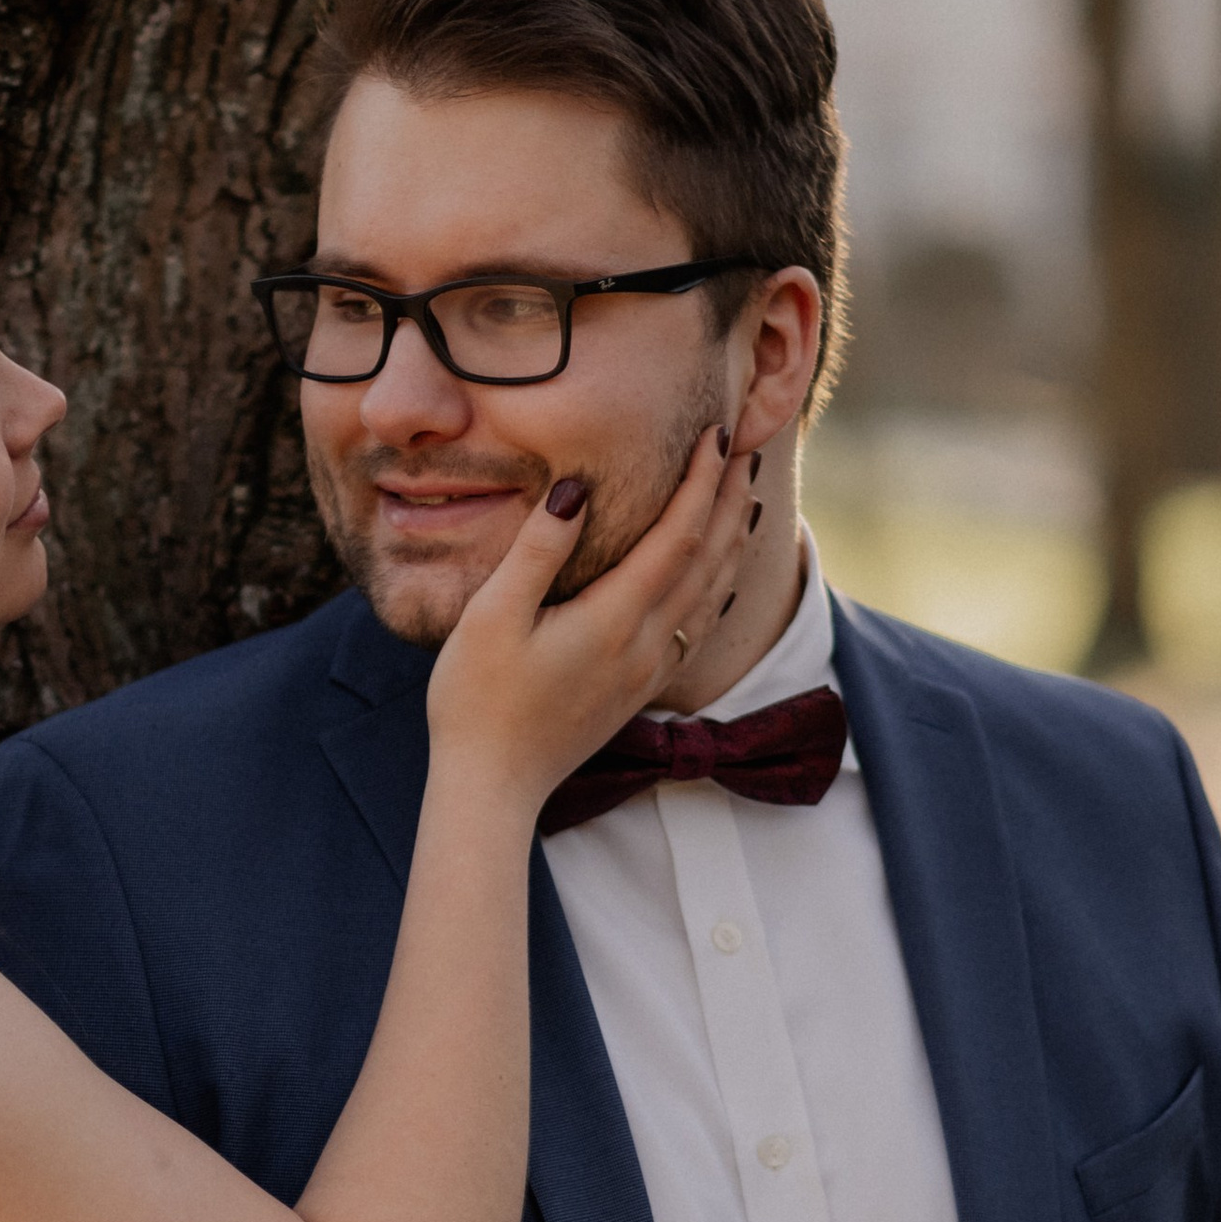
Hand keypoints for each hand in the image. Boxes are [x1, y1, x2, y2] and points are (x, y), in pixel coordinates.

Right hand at [424, 426, 752, 812]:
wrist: (492, 786)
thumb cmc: (477, 701)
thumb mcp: (492, 617)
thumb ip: (538, 550)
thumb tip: (578, 488)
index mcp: (613, 619)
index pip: (678, 536)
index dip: (701, 482)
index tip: (716, 435)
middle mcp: (645, 645)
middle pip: (707, 560)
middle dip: (727, 501)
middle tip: (743, 450)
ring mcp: (647, 671)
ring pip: (710, 594)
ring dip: (730, 542)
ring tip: (743, 499)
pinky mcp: (638, 690)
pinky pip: (697, 628)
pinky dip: (716, 588)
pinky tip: (718, 578)